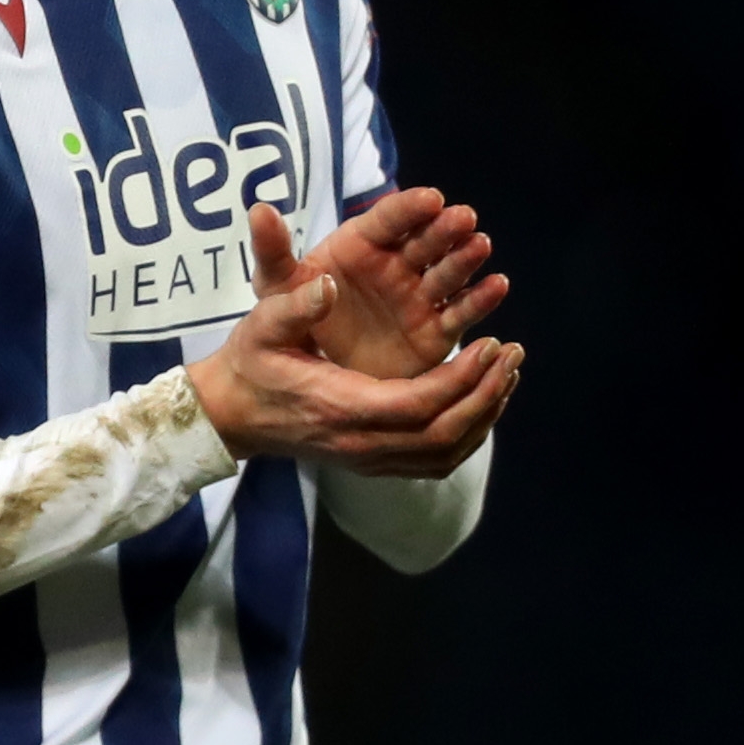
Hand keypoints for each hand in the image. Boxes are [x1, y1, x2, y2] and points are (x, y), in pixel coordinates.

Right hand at [184, 246, 520, 478]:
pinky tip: (482, 401)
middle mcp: (361, 443)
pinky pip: (433, 461)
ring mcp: (369, 459)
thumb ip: (294, 305)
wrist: (231, 414)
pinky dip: (467, 435)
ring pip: (444, 454)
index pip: (417, 406)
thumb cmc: (249, 363)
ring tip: (507, 374)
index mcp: (340, 407)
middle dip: (485, 395)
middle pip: (441, 435)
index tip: (489, 343)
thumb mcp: (261, 325)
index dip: (460, 380)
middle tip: (512, 353)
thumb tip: (329, 283)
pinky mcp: (374, 461)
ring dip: (483, 416)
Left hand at [262, 189, 506, 380]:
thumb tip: (259, 210)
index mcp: (360, 245)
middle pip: (426, 240)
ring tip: (481, 247)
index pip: (388, 220)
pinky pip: (460, 313)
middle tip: (464, 219)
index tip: (430, 198)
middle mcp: (396, 264)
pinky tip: (496, 286)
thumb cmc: (292, 319)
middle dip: (445, 228)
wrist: (306, 374)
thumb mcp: (275, 286)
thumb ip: (272, 251)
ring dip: (466, 258)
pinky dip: (480, 299)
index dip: (409, 208)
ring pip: (447, 273)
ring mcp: (418, 296)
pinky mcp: (434, 331)